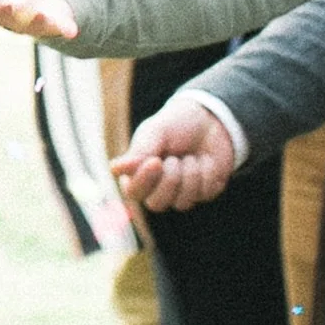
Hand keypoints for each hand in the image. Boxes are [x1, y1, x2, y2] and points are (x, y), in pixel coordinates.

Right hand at [111, 96, 238, 213]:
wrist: (210, 120)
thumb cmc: (176, 125)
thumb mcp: (155, 133)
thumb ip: (138, 153)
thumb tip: (113, 169)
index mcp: (138, 173)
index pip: (133, 192)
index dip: (144, 180)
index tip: (156, 161)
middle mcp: (157, 188)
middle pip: (156, 204)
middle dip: (169, 180)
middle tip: (175, 158)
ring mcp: (181, 193)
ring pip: (182, 203)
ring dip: (189, 174)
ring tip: (191, 156)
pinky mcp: (203, 194)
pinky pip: (204, 193)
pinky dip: (206, 172)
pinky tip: (205, 160)